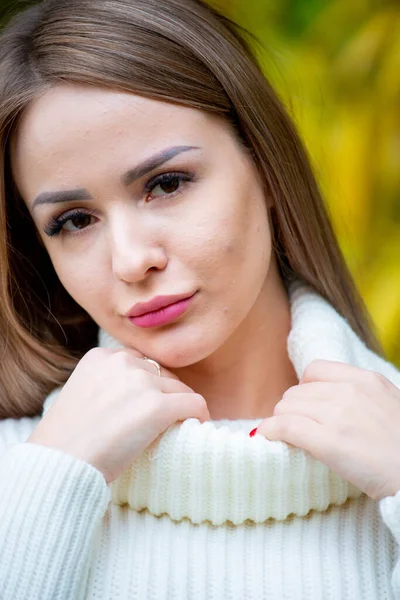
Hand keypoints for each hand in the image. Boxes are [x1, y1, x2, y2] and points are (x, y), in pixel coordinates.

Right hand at [27, 347, 209, 483]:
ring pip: (181, 389)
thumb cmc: (65, 441)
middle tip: (158, 424)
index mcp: (101, 356)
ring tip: (174, 429)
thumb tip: (139, 395)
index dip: (148, 386)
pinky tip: (197, 427)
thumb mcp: (81, 394)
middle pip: (162, 374)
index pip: (140, 363)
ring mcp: (141, 382)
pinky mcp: (158, 406)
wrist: (58, 465)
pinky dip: (200, 416)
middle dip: (164, 396)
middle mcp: (122, 361)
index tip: (146, 407)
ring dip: (180, 408)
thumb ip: (108, 384)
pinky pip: (195, 404)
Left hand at [256, 360, 399, 499]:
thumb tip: (326, 402)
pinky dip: (271, 430)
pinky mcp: (328, 442)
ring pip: (286, 407)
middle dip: (292, 410)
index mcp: (366, 380)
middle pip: (296, 392)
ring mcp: (338, 416)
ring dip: (281, 421)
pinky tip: (268, 436)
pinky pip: (285, 426)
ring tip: (287, 436)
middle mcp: (349, 392)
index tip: (307, 405)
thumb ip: (360, 396)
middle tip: (297, 428)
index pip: (315, 370)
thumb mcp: (389, 404)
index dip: (305, 388)